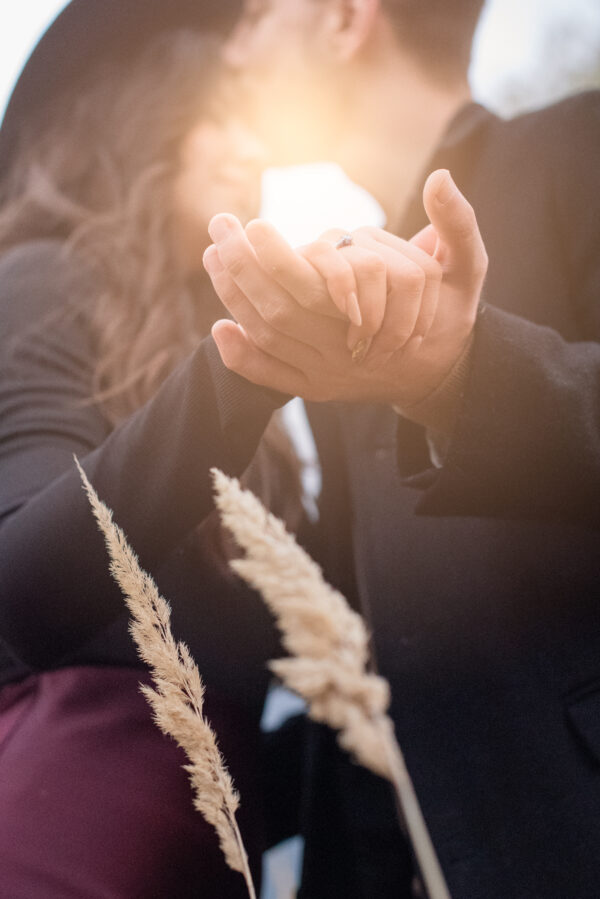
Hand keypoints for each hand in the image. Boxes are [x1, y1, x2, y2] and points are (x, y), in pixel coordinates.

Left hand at [203, 169, 487, 407]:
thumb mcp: (468, 269)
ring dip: (236, 297)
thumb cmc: (450, 314)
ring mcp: (327, 373)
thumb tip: (440, 177)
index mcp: (376, 317)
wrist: (439, 373)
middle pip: (279, 310)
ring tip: (213, 257)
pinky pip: (272, 376)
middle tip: (218, 227)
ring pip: (271, 337)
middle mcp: (345, 351)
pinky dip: (242, 358)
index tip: (251, 222)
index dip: (275, 256)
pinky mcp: (316, 387)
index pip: (311, 286)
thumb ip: (457, 225)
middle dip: (243, 267)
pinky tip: (220, 329)